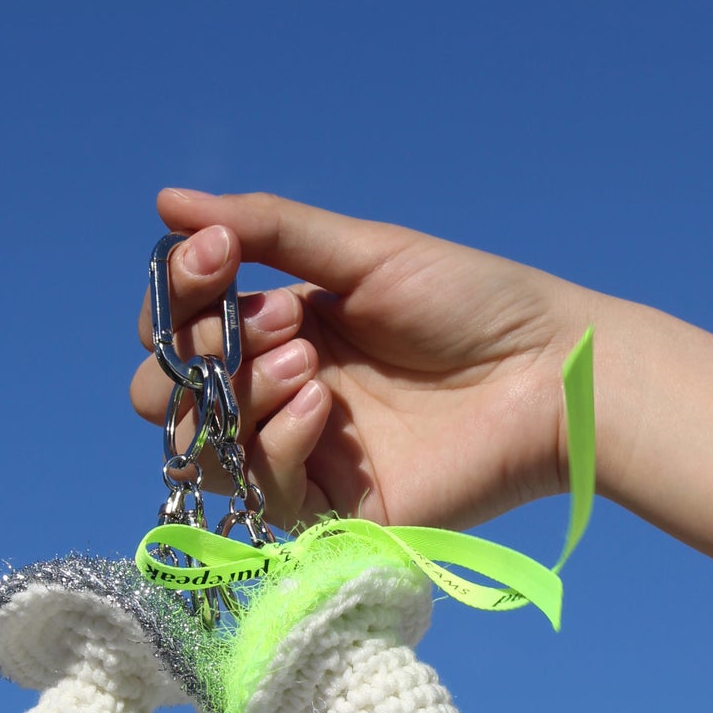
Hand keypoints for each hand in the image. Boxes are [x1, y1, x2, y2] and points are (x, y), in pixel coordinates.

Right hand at [131, 189, 589, 530]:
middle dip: (193, 350)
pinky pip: (260, 489)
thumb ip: (268, 229)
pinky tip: (326, 406)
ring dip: (237, 392)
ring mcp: (300, 456)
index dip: (177, 292)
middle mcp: (276, 394)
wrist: (550, 373)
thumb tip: (167, 200)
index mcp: (278, 327)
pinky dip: (277, 441)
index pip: (178, 323)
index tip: (216, 255)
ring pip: (199, 445)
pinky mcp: (331, 513)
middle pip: (163, 391)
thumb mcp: (364, 253)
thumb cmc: (471, 304)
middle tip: (268, 320)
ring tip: (307, 360)